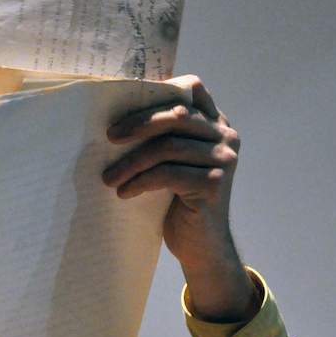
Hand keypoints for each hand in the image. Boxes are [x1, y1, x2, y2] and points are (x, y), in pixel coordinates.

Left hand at [102, 75, 256, 322]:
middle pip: (177, 116)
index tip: (127, 106)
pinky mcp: (213, 184)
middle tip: (109, 137)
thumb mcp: (173, 165)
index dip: (160, 91)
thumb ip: (164, 139)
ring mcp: (223, 160)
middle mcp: (226, 137)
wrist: (201, 247)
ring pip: (168, 147)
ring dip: (131, 162)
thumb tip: (118, 121)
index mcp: (217, 124)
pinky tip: (123, 193)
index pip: (193, 89)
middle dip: (138, 125)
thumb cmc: (180, 204)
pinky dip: (140, 182)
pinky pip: (167, 174)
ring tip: (108, 178)